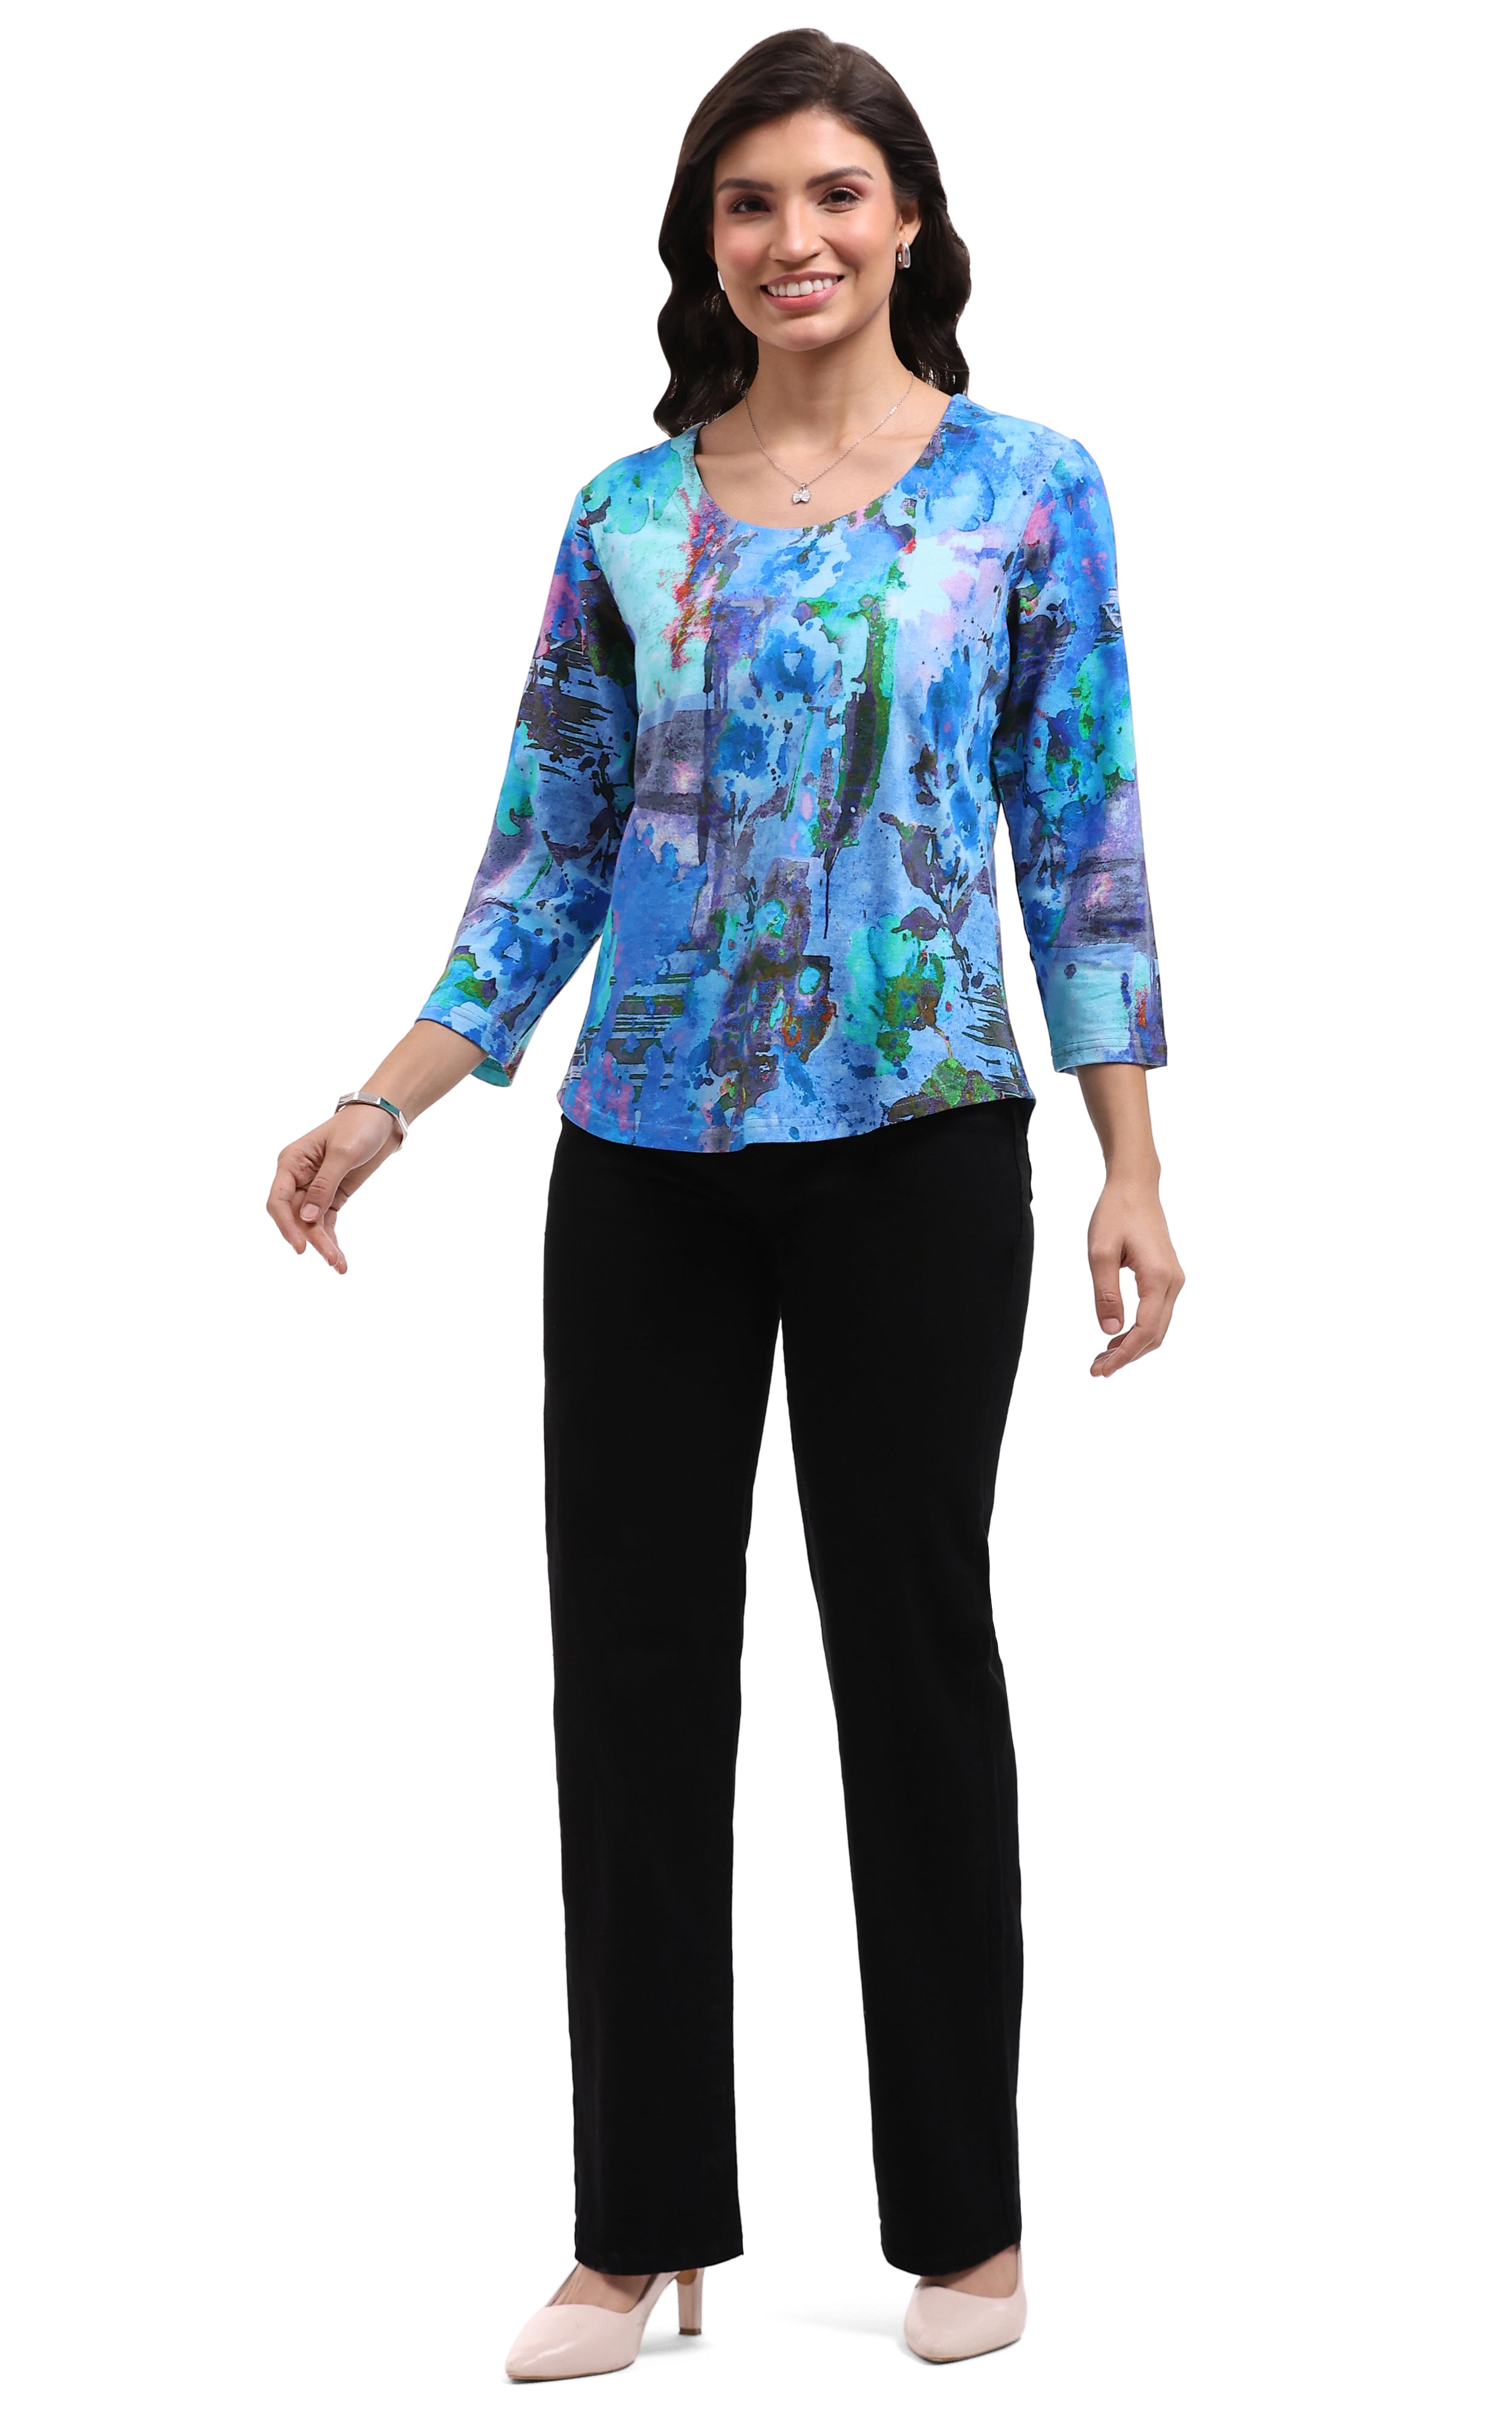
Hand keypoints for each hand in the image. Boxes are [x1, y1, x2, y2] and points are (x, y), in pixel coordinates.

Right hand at [266, 1105, 400, 1273]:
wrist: (383, 1120)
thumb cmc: (359, 1126)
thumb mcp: (342, 1153)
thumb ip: (324, 1185)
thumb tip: (306, 1217)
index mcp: (292, 1162)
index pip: (278, 1199)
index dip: (285, 1225)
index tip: (300, 1246)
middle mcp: (297, 1177)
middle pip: (295, 1216)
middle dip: (311, 1239)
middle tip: (330, 1259)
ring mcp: (314, 1188)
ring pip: (310, 1224)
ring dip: (323, 1244)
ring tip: (339, 1265)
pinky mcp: (331, 1196)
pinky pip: (325, 1222)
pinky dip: (331, 1239)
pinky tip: (338, 1258)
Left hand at [1086, 1175, 1184, 1377]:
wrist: (1135, 1186)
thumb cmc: (1116, 1213)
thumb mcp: (1100, 1252)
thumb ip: (1105, 1292)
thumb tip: (1110, 1330)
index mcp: (1158, 1277)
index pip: (1146, 1330)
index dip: (1125, 1355)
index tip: (1102, 1370)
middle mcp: (1173, 1282)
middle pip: (1155, 1334)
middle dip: (1127, 1356)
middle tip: (1097, 1369)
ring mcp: (1173, 1279)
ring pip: (1158, 1326)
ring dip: (1133, 1346)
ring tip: (1103, 1357)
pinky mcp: (1167, 1276)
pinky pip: (1157, 1313)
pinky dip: (1139, 1331)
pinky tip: (1117, 1337)